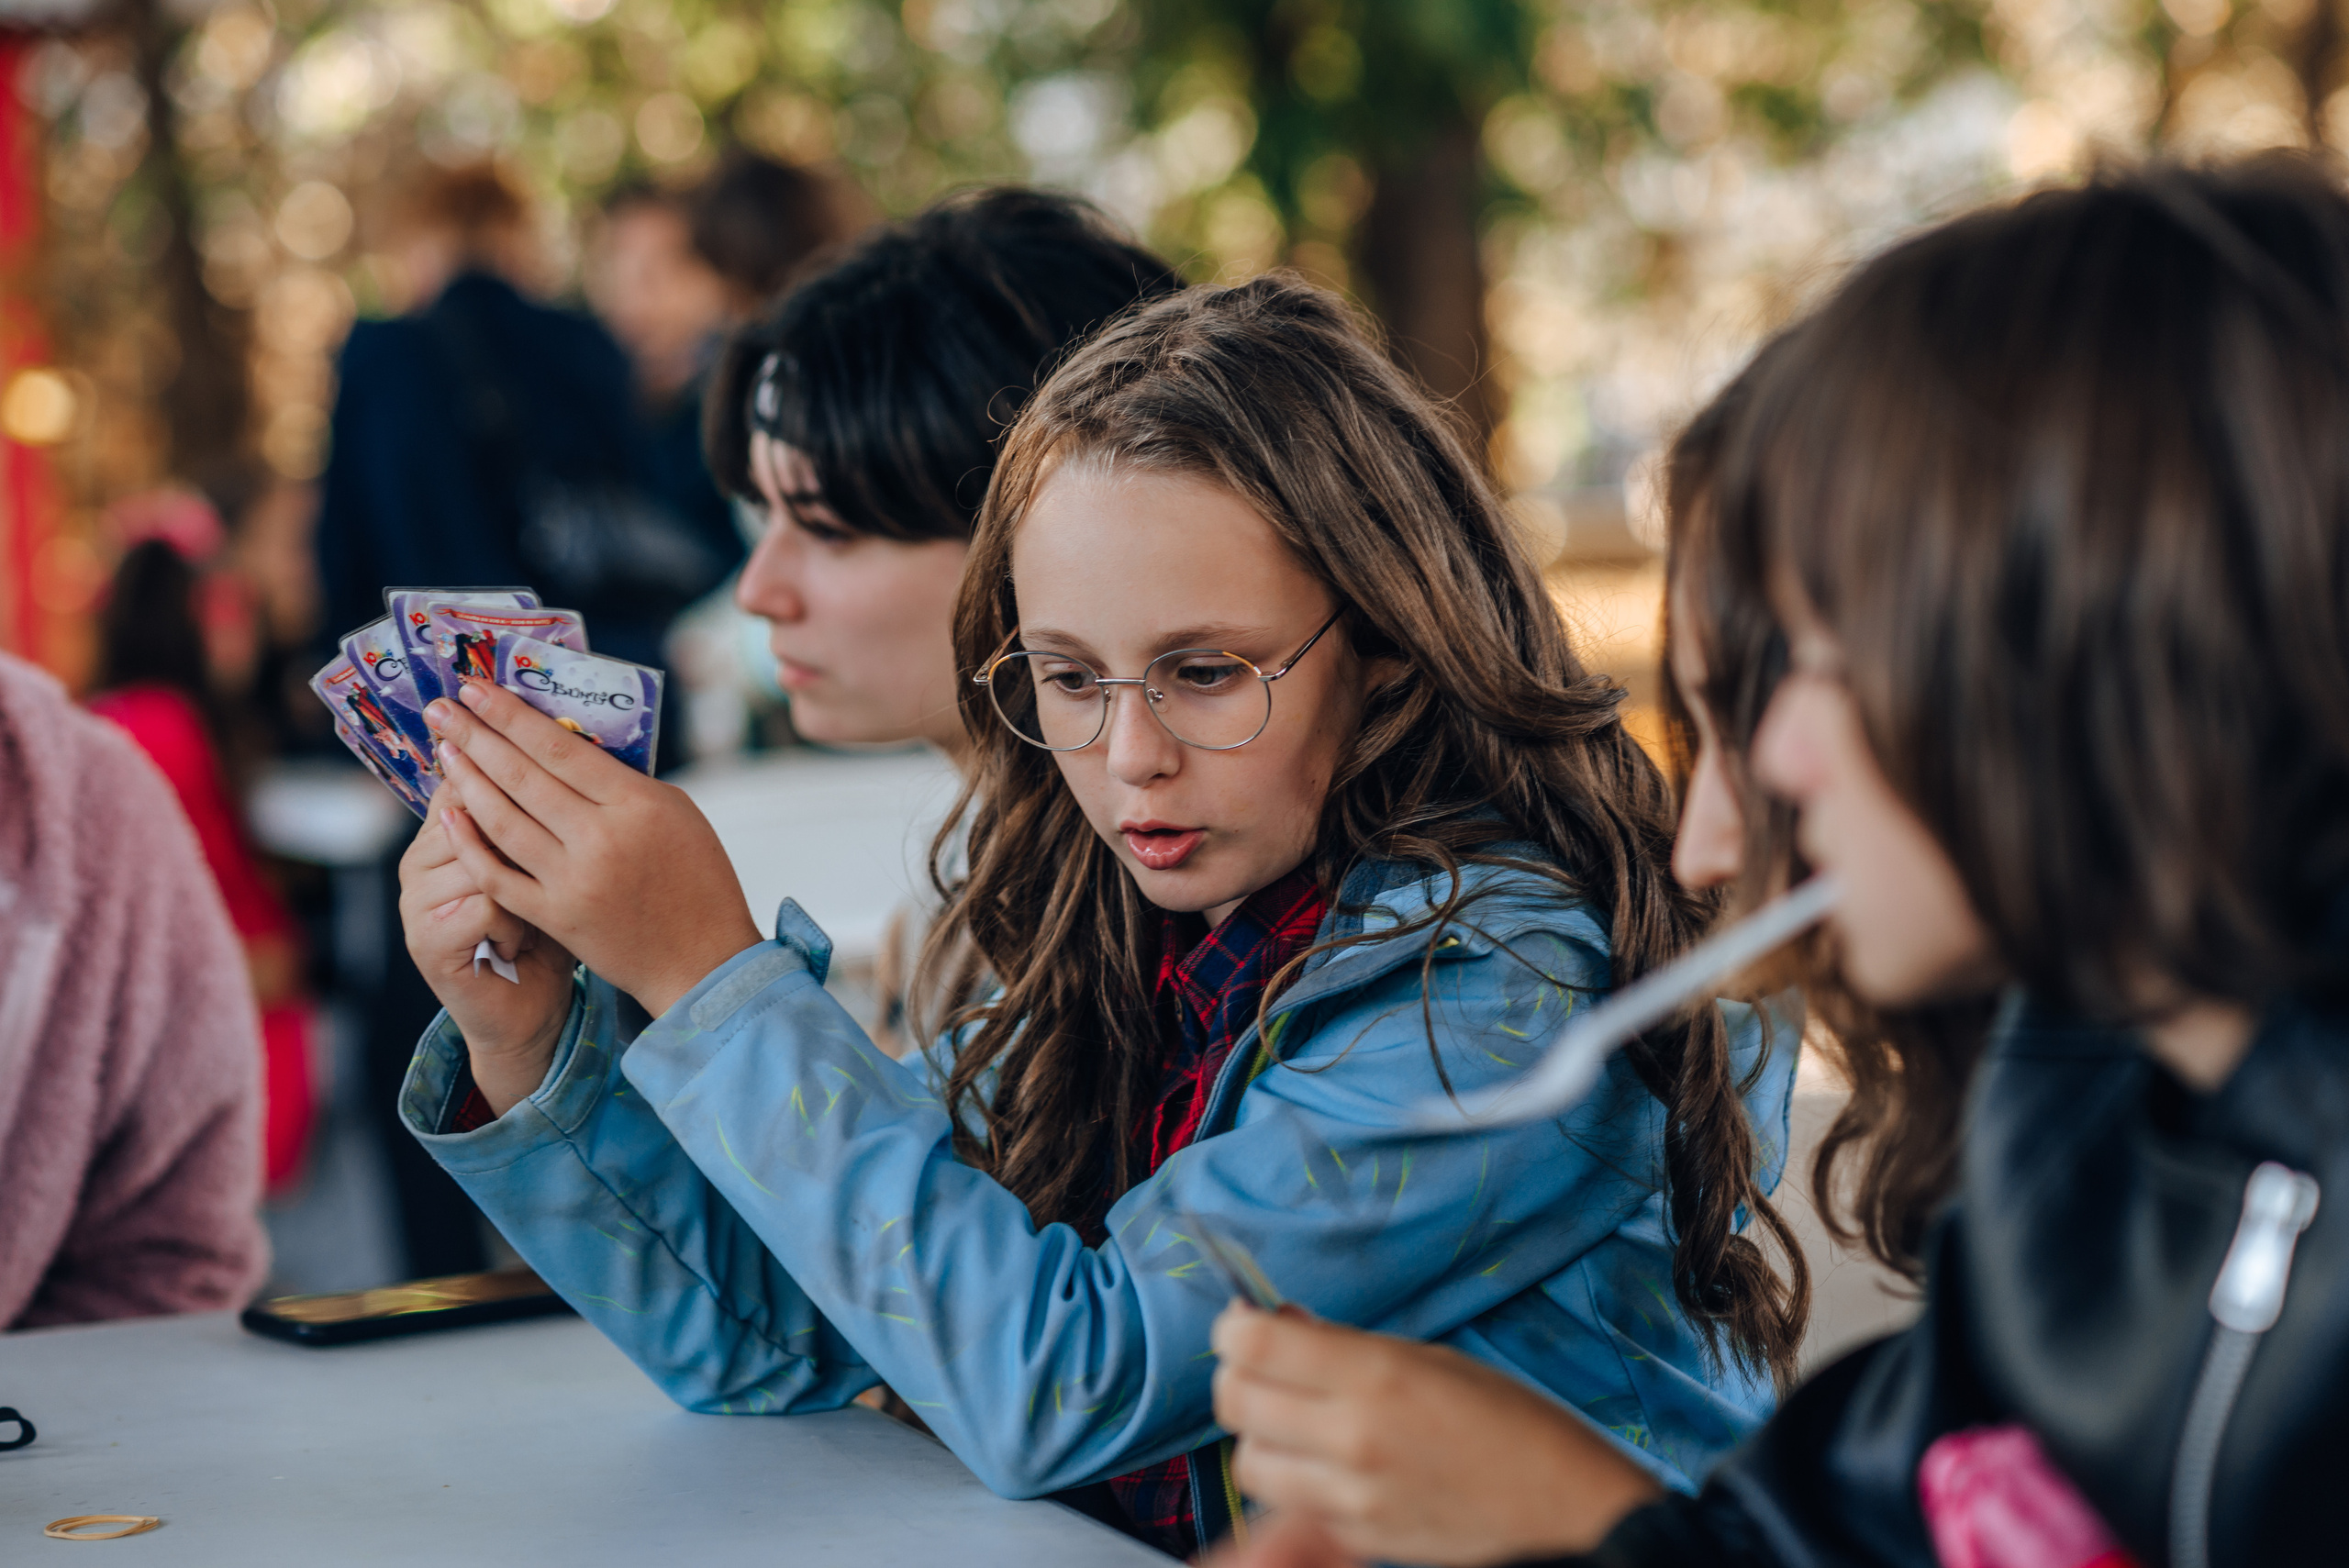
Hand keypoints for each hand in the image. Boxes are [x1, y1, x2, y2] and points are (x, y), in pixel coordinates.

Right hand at [398, 794, 574, 1114]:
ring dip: (527, 890)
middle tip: (554, 877)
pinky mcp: (426, 939)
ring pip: (482, 860)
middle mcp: (419, 860)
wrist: (531, 1009)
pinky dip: (518, 926)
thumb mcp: (548, 862)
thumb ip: (540, 813)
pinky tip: (522, 944)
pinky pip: (485, 904)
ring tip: (535, 917)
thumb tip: (573, 748)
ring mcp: (416, 901)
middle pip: (474, 817)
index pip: (468, 782)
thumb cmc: (549, 928)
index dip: (513, 786)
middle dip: (526, 844)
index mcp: (443, 832)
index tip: (560, 806)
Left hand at [424, 680, 762, 1018]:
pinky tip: (450, 816)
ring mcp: (573, 881)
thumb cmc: (699, 880)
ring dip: (467, 782)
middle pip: (523, 777)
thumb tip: (564, 750)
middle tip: (442, 708)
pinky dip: (470, 844)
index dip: (512, 716)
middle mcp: (601, 839)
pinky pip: (498, 875)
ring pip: (503, 822)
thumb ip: (622, 781)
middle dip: (476, 737)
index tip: (478, 688)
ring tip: (446, 752)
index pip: (561, 749)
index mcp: (638, 805)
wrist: (702, 961)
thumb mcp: (677, 813)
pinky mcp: (555, 916)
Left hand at [1211, 1304, 1661, 1566]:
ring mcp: (1351, 1497)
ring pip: (1248, 1461)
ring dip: (1259, 1433)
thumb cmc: (1510, 1421)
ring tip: (1293, 1419)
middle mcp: (1353, 1437)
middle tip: (1262, 1363)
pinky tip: (1326, 1460)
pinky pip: (1290, 1503)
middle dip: (1238, 1375)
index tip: (1246, 1323)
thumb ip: (1345, 1347)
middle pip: (1237, 1400)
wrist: (1564, 1510)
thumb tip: (1276, 1324)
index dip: (1236, 1328)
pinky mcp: (1357, 1538)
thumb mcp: (1429, 1358)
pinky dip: (1293, 1479)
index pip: (1253, 1345)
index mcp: (1375, 1376)